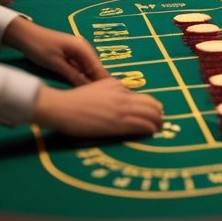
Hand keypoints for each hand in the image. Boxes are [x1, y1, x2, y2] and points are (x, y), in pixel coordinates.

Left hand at [3, 17, 109, 85]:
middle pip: (94, 67)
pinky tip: (81, 84)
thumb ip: (73, 75)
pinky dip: (81, 74)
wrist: (26, 35)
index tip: (110, 92)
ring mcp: (77, 49)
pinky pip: (80, 65)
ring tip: (92, 93)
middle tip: (101, 97)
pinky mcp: (71, 53)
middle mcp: (83, 47)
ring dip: (89, 78)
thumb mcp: (56, 64)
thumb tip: (87, 88)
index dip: (103, 80)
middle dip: (97, 80)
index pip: (97, 66)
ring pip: (87, 67)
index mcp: (82, 48)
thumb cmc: (39, 48)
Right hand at [33, 79, 163, 137]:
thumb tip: (126, 97)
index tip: (154, 113)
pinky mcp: (116, 124)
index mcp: (119, 88)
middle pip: (151, 105)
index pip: (145, 97)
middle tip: (159, 122)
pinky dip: (149, 128)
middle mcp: (123, 97)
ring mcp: (120, 110)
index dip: (152, 107)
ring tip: (159, 128)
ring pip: (149, 115)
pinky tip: (151, 132)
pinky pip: (140, 125)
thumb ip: (114, 90)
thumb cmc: (76, 99)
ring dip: (157, 122)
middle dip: (158, 114)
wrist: (62, 107)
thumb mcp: (98, 87)